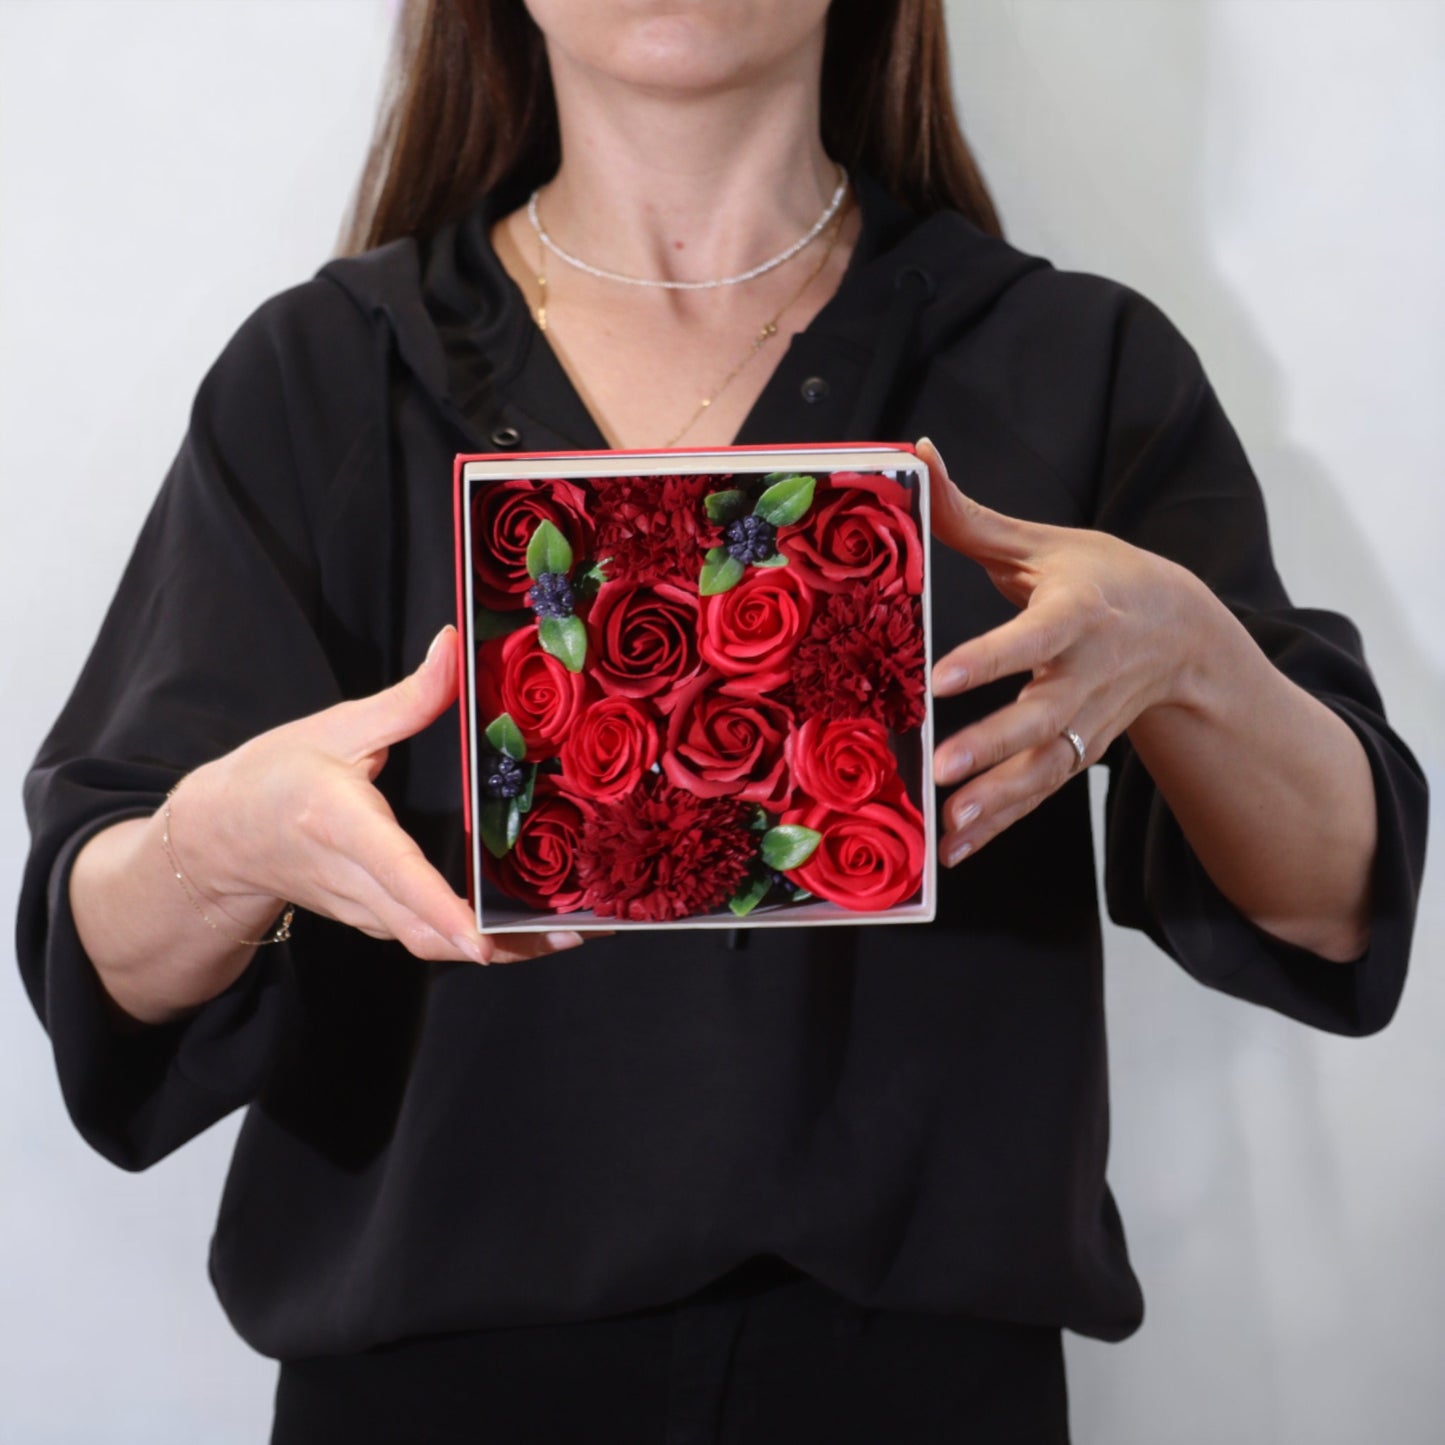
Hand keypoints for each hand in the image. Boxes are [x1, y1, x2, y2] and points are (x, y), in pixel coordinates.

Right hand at [179, 625, 608, 964]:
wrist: (221, 837)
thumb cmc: (276, 775)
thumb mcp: (338, 725)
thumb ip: (409, 697)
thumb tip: (456, 645)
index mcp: (341, 824)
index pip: (396, 872)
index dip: (440, 908)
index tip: (482, 937)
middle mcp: (353, 879)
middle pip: (429, 931)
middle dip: (501, 942)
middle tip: (574, 932)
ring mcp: (364, 910)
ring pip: (434, 946)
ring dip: (502, 951)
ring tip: (573, 934)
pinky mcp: (376, 922)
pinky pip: (430, 942)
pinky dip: (481, 944)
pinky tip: (532, 930)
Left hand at [918, 437, 1211, 866]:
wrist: (1183, 631)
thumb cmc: (1102, 577)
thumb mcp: (1044, 542)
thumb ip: (969, 515)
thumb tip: (915, 456)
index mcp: (1076, 614)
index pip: (1032, 638)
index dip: (990, 659)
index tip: (941, 678)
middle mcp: (1086, 675)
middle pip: (1040, 718)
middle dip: (992, 748)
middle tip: (941, 771)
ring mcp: (1087, 723)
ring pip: (1043, 769)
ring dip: (997, 803)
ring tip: (950, 826)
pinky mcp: (1081, 755)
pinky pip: (1039, 794)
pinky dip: (1001, 824)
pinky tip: (957, 848)